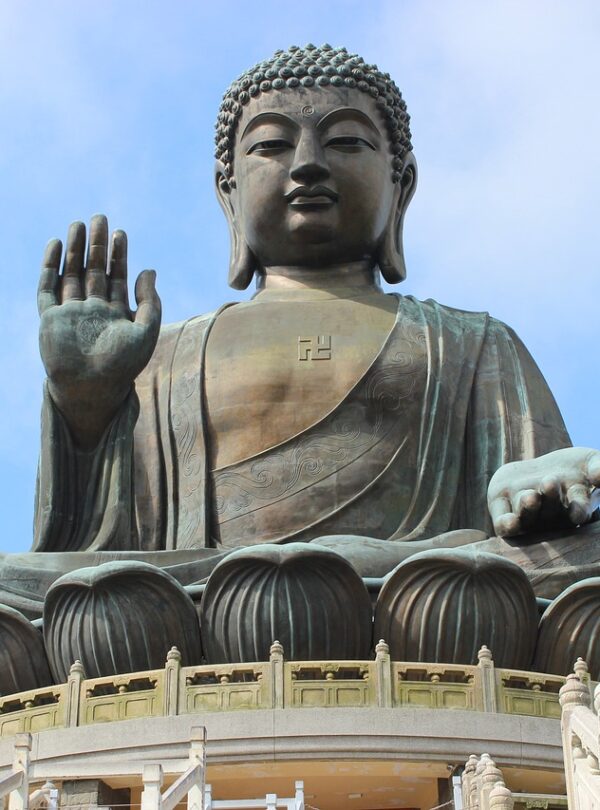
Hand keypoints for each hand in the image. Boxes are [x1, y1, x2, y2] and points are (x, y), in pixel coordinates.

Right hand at [38, 215, 160, 448]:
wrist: (92, 388)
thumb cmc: (122, 365)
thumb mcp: (146, 332)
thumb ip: (150, 302)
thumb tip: (150, 270)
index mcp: (114, 315)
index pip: (116, 278)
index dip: (118, 255)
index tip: (121, 233)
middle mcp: (92, 312)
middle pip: (93, 271)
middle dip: (96, 245)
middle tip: (100, 218)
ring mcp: (70, 314)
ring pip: (71, 274)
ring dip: (74, 250)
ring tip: (79, 224)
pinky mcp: (50, 319)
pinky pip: (47, 289)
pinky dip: (50, 267)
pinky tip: (56, 245)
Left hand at [487, 447, 599, 536]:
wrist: (535, 469)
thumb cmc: (571, 467)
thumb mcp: (588, 461)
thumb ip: (598, 466)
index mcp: (574, 506)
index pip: (578, 510)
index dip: (578, 510)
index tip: (578, 512)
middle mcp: (550, 517)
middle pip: (550, 511)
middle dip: (550, 497)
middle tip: (550, 481)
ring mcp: (527, 517)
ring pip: (526, 516)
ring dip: (528, 508)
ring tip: (531, 496)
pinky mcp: (503, 514)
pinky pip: (504, 525)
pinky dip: (506, 525)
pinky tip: (509, 522)